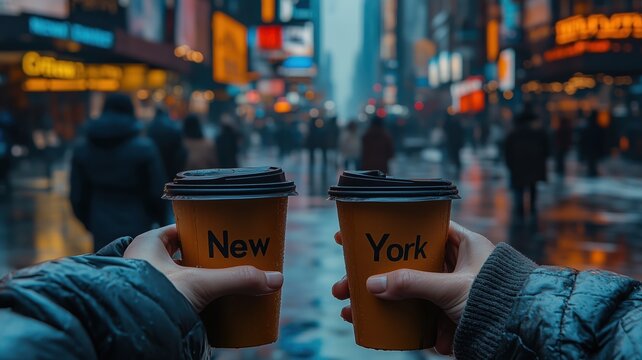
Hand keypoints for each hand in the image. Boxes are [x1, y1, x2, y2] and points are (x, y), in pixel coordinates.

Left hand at [124, 225, 282, 311]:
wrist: (129, 334)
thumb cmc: (152, 298)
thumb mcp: (201, 283)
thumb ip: (238, 280)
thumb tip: (275, 279)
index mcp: (147, 244)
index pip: (179, 230)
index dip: (201, 231)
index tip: (222, 236)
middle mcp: (143, 262)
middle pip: (182, 254)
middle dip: (205, 258)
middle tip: (228, 261)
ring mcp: (145, 286)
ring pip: (180, 278)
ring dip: (200, 280)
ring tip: (223, 283)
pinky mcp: (152, 307)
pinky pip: (177, 298)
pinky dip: (193, 299)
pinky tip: (209, 304)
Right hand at [331, 221, 493, 354]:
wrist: (526, 336)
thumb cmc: (499, 301)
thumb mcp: (451, 288)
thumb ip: (412, 283)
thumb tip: (372, 284)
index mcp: (463, 245)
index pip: (418, 230)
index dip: (389, 231)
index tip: (359, 233)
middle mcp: (456, 266)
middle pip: (405, 265)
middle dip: (374, 276)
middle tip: (345, 283)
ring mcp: (451, 292)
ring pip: (408, 292)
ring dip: (381, 302)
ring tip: (351, 311)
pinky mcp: (450, 316)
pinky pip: (419, 315)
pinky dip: (401, 323)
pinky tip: (381, 330)